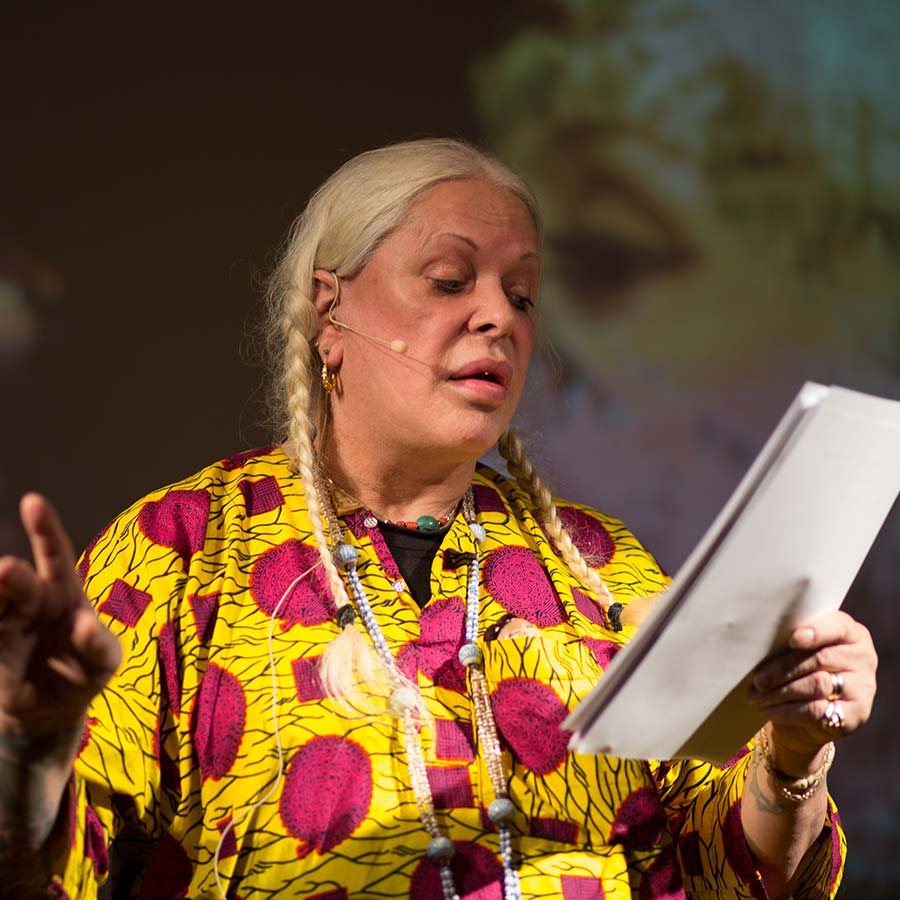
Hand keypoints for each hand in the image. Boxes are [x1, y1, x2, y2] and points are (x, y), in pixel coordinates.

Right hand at [0, 494, 120, 738]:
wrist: (52, 712)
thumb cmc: (85, 672)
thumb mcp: (103, 661)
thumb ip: (98, 644)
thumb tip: (84, 623)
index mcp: (64, 592)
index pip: (54, 554)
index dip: (44, 528)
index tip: (32, 501)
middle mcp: (31, 601)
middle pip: (20, 581)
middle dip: (13, 576)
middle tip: (6, 570)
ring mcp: (6, 623)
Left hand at [749, 610, 876, 767]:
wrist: (813, 714)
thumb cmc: (800, 668)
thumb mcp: (798, 649)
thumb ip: (791, 641)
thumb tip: (759, 642)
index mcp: (851, 633)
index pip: (837, 626)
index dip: (816, 632)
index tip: (793, 639)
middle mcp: (862, 658)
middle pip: (820, 659)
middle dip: (782, 669)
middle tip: (757, 680)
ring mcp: (863, 687)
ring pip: (817, 684)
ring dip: (781, 691)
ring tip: (756, 695)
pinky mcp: (857, 714)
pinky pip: (817, 710)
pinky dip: (787, 710)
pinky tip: (769, 709)